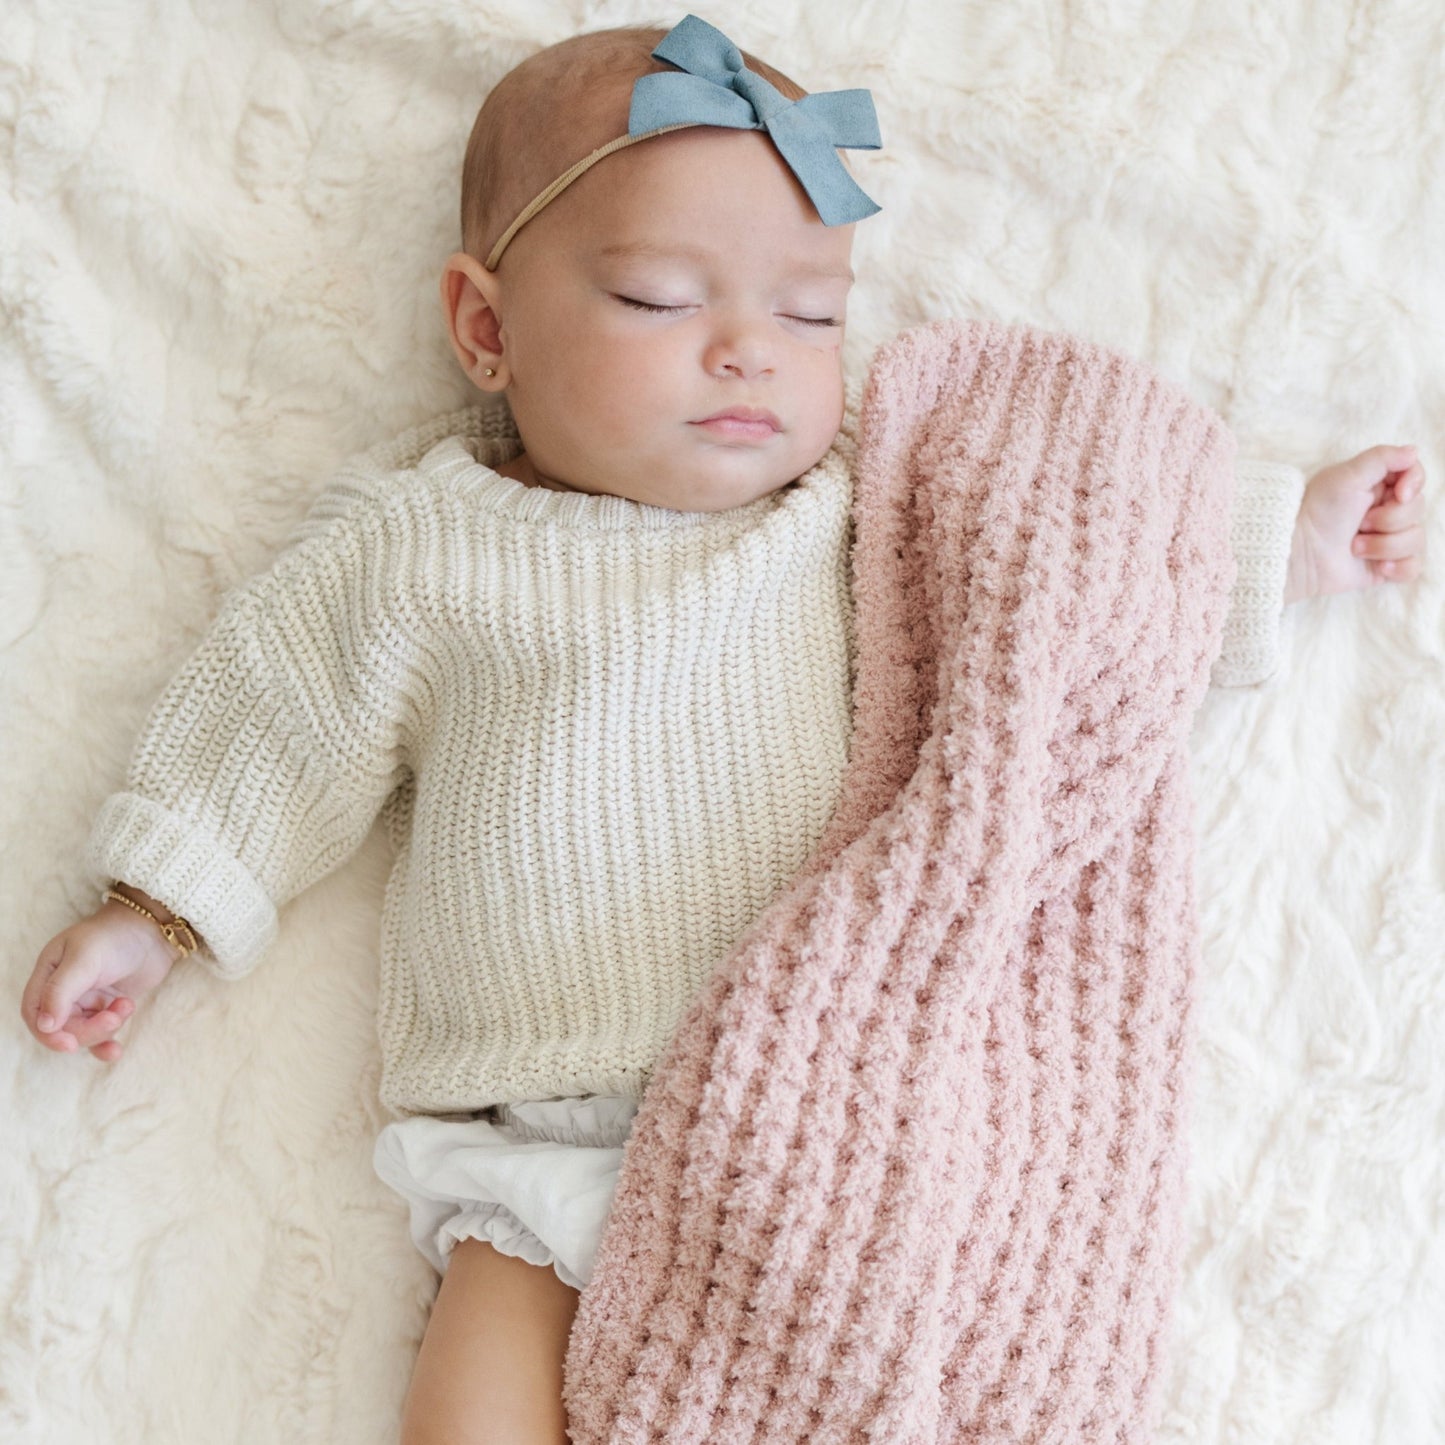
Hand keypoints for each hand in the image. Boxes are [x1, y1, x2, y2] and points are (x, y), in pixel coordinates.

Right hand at [20, 901, 180, 1062]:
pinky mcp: (108, 1006)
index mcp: (48, 973)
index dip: (47, 1033)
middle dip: (88, 1030)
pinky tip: (116, 1050)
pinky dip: (107, 1044)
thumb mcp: (84, 959)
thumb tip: (45, 1026)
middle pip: (61, 1028)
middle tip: (115, 1017)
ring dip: (105, 1029)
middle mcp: (63, 989)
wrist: (154, 929)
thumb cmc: (115, 936)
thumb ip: (61, 991)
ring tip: (127, 1006)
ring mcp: (86, 999)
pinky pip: (101, 1033)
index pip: (34, 1012)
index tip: (69, 1044)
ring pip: (83, 1032)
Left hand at [1284, 444, 1427, 602]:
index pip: (1415, 477)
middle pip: (1418, 510)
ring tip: (1354, 546)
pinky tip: (1378, 568)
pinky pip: (1413, 567)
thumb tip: (1414, 451)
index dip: (1414, 485)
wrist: (1298, 553)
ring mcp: (1386, 539)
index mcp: (1377, 485)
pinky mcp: (1384, 566)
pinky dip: (1399, 567)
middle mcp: (1385, 510)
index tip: (1399, 495)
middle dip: (1389, 520)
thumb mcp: (1346, 475)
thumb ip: (1382, 457)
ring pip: (1416, 540)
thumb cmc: (1316, 510)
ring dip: (1384, 545)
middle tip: (1360, 523)